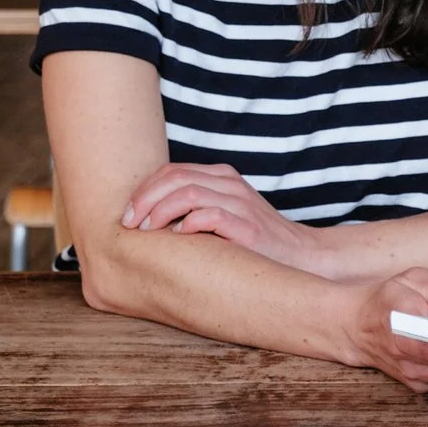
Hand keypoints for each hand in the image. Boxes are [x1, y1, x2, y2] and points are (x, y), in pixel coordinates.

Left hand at [122, 162, 333, 275]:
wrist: (300, 255)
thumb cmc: (254, 239)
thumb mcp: (224, 212)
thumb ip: (194, 206)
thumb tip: (147, 217)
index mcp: (222, 176)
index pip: (173, 171)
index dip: (145, 189)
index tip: (128, 213)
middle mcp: (230, 184)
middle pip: (175, 178)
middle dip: (144, 199)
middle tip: (128, 223)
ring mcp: (240, 203)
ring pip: (188, 193)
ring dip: (159, 211)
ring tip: (146, 230)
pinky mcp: (248, 227)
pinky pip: (211, 216)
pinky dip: (188, 223)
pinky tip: (177, 236)